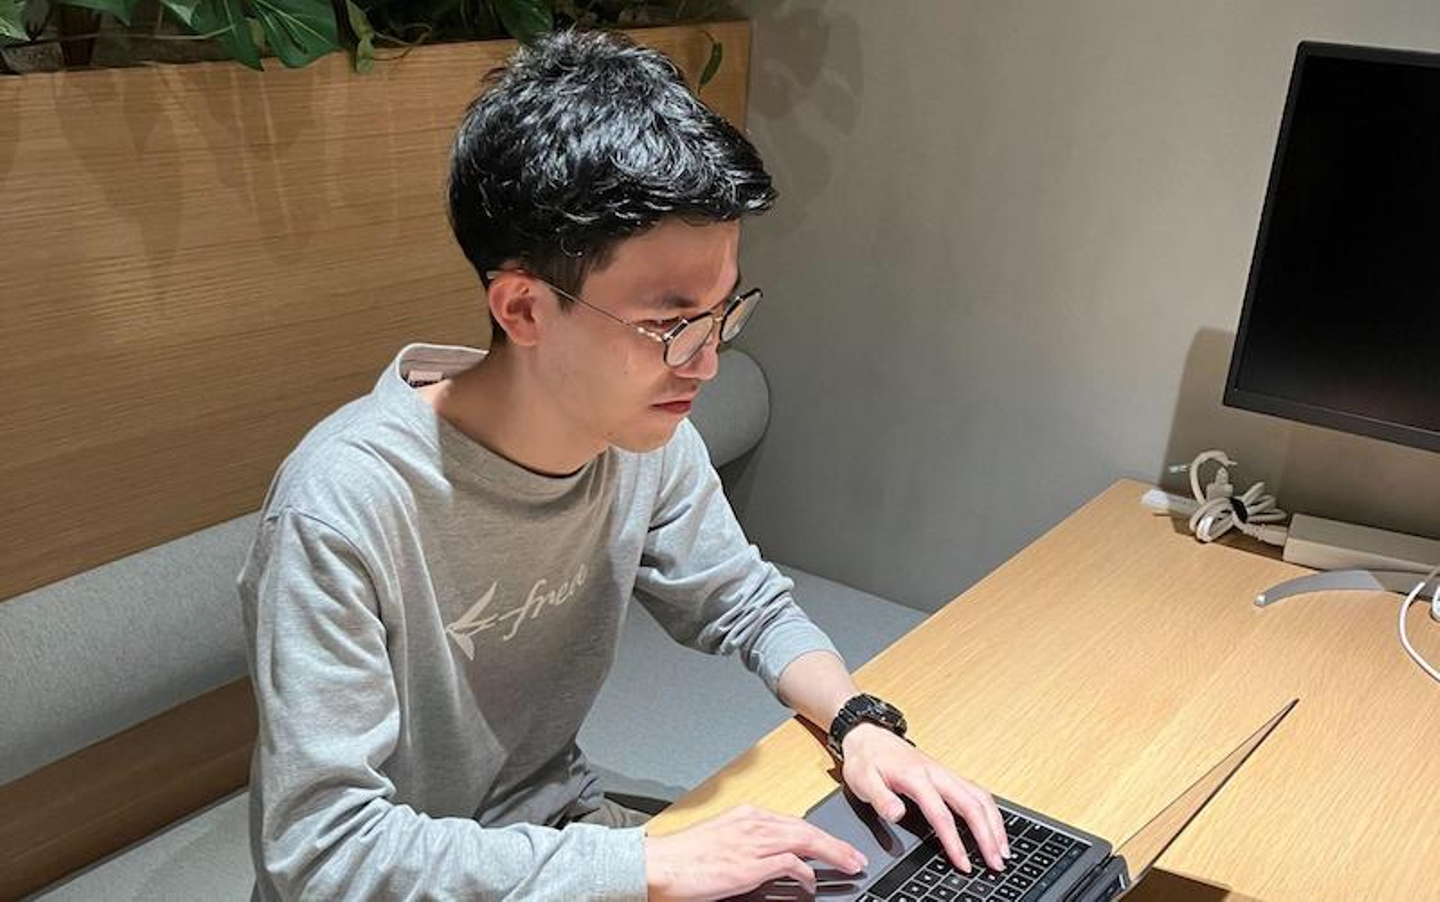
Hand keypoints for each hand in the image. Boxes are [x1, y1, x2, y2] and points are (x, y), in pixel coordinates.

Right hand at [644, 803, 867, 900]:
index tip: (834, 845)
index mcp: (746, 815)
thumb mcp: (721, 840)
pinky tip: (811, 882)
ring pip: (805, 841)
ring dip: (832, 854)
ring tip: (849, 866)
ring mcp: (752, 842)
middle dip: (835, 844)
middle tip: (854, 857)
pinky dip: (806, 873)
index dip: (819, 835)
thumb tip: (772, 860)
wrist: (659, 865)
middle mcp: (753, 823)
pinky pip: (790, 864)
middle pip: (806, 829)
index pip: (793, 822)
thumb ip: (747, 844)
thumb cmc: (684, 858)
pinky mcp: (749, 865)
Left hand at [840, 724, 1011, 872]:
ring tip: (1003, 849)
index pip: (942, 814)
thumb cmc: (866, 760)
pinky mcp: (948, 774)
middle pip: (972, 804)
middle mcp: (937, 772)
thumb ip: (880, 798)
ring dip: (995, 823)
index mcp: (916, 776)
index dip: (955, 842)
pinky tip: (994, 826)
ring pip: (980, 796)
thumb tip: (897, 814)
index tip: (964, 864)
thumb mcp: (862, 780)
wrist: (868, 736)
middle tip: (997, 862)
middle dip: (988, 835)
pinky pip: (976, 791)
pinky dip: (990, 811)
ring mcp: (945, 772)